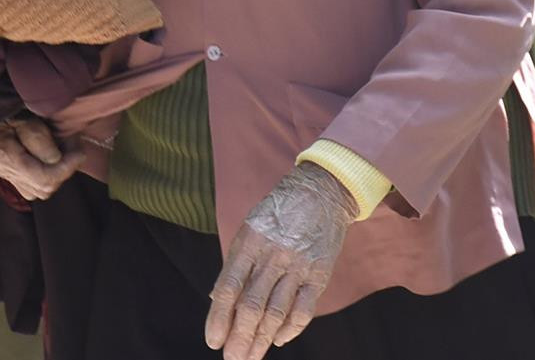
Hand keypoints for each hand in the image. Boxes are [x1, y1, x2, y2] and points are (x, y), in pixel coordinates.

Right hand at [0, 116, 83, 200]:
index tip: (79, 152)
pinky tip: (46, 156)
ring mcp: (1, 171)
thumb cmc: (0, 104)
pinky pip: (27, 184)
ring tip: (62, 152)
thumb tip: (56, 159)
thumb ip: (38, 137)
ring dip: (54, 175)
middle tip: (73, 149)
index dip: (67, 168)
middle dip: (63, 171)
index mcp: (6, 156)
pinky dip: (42, 174)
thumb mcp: (21, 114)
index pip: (43, 179)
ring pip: (35, 190)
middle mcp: (2, 170)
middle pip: (42, 189)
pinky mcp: (2, 168)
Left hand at [205, 164, 356, 359]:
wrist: (321, 192)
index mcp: (249, 242)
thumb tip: (217, 300)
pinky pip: (303, 309)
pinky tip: (279, 340)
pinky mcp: (319, 273)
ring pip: (276, 312)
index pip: (229, 288)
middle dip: (239, 338)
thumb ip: (236, 265)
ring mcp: (297, 265)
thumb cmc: (279, 213)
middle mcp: (272, 255)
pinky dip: (290, 329)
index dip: (218, 318)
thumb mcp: (250, 229)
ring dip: (262, 340)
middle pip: (251, 306)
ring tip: (251, 358)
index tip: (213, 342)